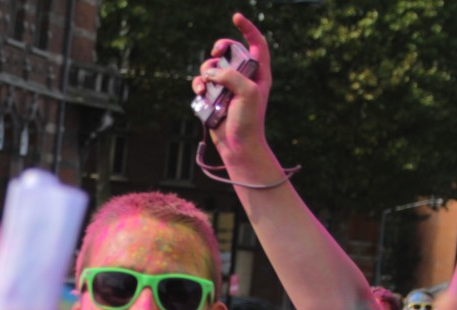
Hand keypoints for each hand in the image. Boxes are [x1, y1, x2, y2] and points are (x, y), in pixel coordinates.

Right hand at [189, 13, 272, 159]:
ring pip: (212, 68)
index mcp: (258, 73)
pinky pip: (202, 83)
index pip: (256, 43)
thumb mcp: (247, 93)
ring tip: (206, 87)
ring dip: (206, 73)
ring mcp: (227, 87)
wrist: (237, 146)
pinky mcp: (214, 97)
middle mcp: (243, 77)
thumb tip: (211, 74)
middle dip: (219, 48)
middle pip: (229, 51)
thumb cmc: (248, 121)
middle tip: (215, 53)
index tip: (235, 17)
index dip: (247, 28)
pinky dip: (198, 86)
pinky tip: (200, 94)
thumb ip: (231, 76)